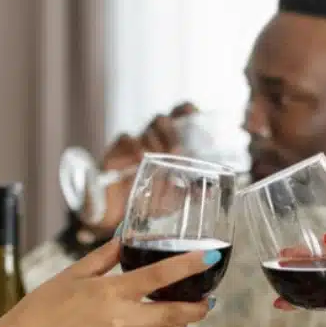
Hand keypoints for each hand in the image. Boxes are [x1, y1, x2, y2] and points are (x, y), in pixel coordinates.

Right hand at [0, 238, 213, 326]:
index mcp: (110, 292)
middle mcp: (121, 321)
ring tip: (177, 315)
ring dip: (178, 325)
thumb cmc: (41, 309)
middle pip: (175, 314)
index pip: (161, 276)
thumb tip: (124, 239)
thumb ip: (104, 257)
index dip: (190, 266)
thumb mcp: (72, 275)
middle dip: (197, 307)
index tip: (208, 258)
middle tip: (205, 300)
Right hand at [84, 102, 196, 235]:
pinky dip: (135, 147)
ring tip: (165, 159)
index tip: (195, 115)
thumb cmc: (148, 201)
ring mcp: (133, 143)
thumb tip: (209, 191)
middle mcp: (151, 138)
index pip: (178, 115)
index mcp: (168, 143)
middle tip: (178, 150)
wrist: (119, 214)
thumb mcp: (175, 199)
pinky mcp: (116, 150)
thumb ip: (191, 193)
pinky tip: (141, 159)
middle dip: (172, 132)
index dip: (187, 111)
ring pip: (147, 131)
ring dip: (157, 143)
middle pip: (163, 120)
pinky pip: (126, 139)